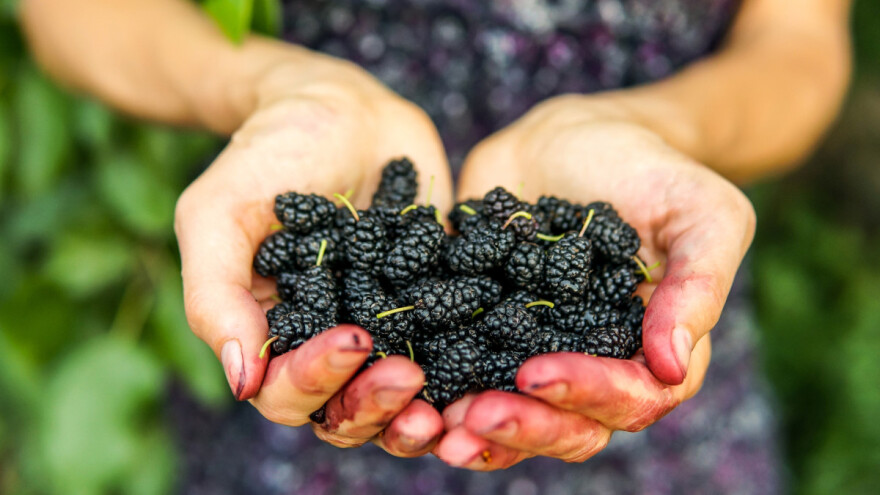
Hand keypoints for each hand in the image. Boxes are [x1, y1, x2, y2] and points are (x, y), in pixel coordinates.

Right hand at [174, 54, 449, 455]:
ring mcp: (387, 328)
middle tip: (410, 376)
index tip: (354, 339)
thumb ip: (215, 293)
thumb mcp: (220, 212)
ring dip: (424, 407)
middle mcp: (329, 343)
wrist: (343, 108)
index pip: (285, 391)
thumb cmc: (270, 153)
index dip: (316, 381)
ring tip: (453, 401)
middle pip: (346, 411)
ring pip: (400, 398)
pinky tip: (502, 358)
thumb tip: (241, 381)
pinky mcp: (436, 305)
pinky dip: (475, 365)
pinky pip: (456, 350)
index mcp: (274, 334)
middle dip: (376, 405)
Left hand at [433, 95, 755, 468]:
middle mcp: (592, 364)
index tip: (537, 373)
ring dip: (475, 429)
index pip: (632, 397)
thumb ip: (698, 285)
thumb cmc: (651, 170)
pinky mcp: (482, 329)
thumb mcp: (701, 212)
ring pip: (513, 415)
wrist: (574, 135)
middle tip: (475, 414)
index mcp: (650, 349)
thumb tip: (672, 366)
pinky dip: (435, 389)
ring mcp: (534, 351)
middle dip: (524, 426)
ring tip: (432, 425)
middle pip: (569, 426)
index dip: (588, 395)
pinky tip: (401, 384)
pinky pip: (461, 371)